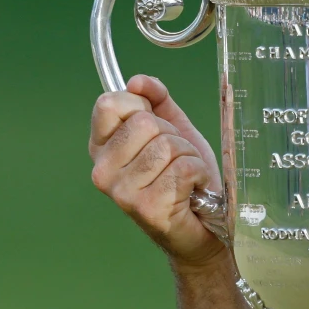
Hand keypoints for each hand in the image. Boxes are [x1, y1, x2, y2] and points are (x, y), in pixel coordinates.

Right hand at [89, 74, 225, 270]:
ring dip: (190, 158)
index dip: (143, 108)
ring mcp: (121, 191)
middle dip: (175, 137)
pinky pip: (184, 169)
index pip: (111, 103)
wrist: (206, 227)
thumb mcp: (174, 131)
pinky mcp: (146, 207)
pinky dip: (199, 176)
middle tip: (178, 161)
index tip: (157, 129)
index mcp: (102, 148)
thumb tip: (138, 81)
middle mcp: (103, 170)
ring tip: (188, 178)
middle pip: (146, 123)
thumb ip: (157, 101)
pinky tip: (194, 191)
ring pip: (167, 146)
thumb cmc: (187, 179)